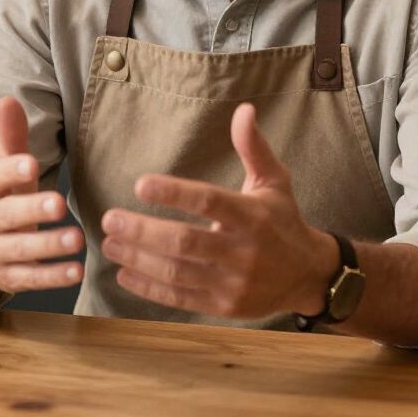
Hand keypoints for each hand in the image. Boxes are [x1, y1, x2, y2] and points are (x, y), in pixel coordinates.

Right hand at [0, 97, 83, 293]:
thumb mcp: (3, 167)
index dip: (11, 171)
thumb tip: (8, 99)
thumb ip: (10, 136)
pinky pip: (30, 279)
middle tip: (59, 204)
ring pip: (19, 250)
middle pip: (6, 216)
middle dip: (31, 211)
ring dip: (48, 246)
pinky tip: (77, 271)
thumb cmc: (1, 197)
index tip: (32, 164)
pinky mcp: (7, 278)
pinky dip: (53, 277)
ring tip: (78, 239)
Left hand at [100, 102, 337, 318]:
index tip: (140, 184)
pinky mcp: (224, 307)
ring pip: (177, 272)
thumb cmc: (282, 219)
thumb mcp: (273, 180)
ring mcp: (233, 283)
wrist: (307, 275)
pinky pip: (180, 298)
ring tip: (110, 243)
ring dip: (139, 258)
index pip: (208, 201)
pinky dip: (149, 287)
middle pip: (185, 241)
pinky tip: (124, 273)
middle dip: (143, 231)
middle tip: (110, 219)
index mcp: (252, 215)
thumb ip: (253, 146)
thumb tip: (243, 109)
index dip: (173, 193)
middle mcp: (243, 251)